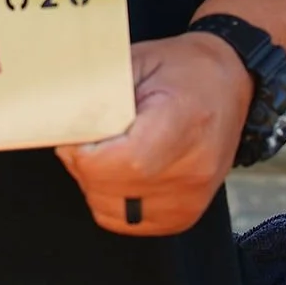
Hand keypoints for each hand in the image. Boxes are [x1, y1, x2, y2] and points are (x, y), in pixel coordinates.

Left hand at [55, 32, 252, 237]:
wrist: (229, 84)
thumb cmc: (183, 69)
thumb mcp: (138, 62)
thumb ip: (99, 94)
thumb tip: (57, 119)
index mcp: (184, 120)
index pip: (125, 159)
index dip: (86, 153)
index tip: (74, 135)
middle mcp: (194, 166)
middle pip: (112, 186)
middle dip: (83, 164)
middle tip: (85, 139)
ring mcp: (192, 196)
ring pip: (112, 208)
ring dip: (95, 184)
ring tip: (106, 153)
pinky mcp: (185, 214)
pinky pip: (128, 222)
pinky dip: (112, 199)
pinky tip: (119, 173)